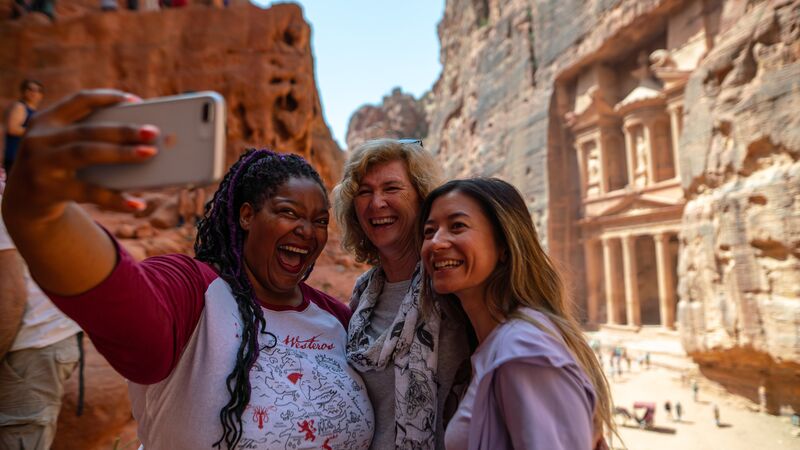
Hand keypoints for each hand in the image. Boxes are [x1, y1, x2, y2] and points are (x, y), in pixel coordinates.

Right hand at [3, 89, 157, 217]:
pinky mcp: (48, 190)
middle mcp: (40, 139)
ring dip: (121, 153)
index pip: (79, 101)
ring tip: (150, 154)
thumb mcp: (65, 146)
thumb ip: (92, 137)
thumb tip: (143, 140)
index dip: (108, 98)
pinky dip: (115, 199)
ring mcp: (41, 164)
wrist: (23, 201)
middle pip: (87, 130)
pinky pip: (88, 193)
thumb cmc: (58, 166)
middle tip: (153, 132)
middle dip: (122, 130)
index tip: (137, 100)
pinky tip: (138, 203)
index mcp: (47, 120)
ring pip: (86, 154)